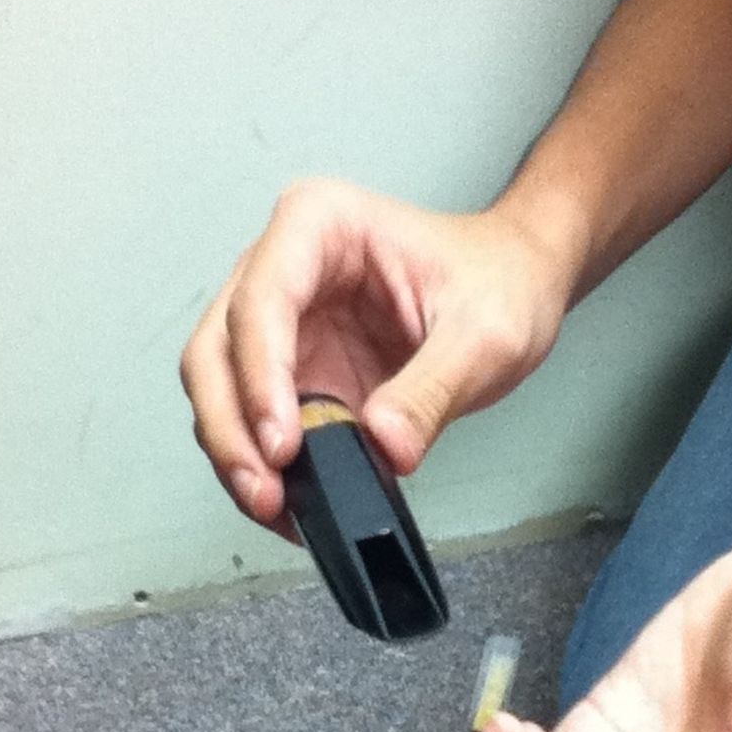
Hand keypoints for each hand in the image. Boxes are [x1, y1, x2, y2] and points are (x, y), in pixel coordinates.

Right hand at [180, 178, 570, 532]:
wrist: (514, 286)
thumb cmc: (498, 280)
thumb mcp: (485, 335)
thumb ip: (432, 391)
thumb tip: (384, 447)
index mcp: (320, 226)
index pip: (262, 300)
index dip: (260, 376)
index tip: (284, 443)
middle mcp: (283, 267)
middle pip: (217, 348)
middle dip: (231, 427)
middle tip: (265, 490)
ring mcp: (281, 323)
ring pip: (219, 389)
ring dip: (235, 452)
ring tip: (274, 505)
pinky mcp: (293, 371)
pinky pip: (252, 420)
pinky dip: (261, 464)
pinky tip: (289, 501)